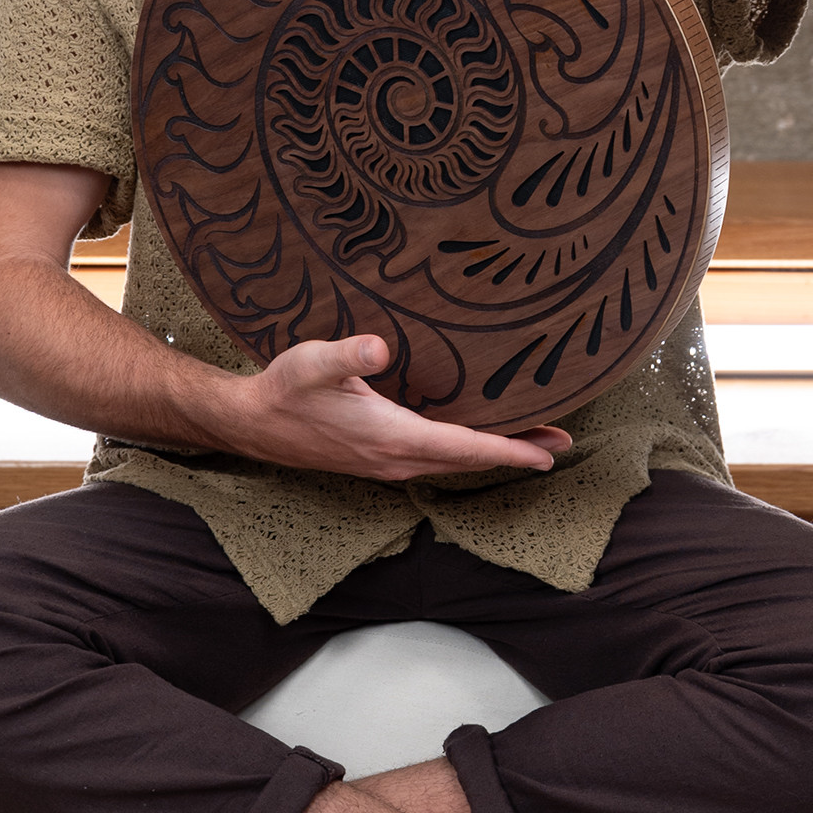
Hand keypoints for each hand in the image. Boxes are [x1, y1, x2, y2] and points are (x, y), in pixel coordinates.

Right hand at [222, 335, 570, 481]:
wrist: (252, 424)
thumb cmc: (282, 390)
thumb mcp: (312, 363)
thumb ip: (347, 355)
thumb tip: (379, 348)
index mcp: (392, 437)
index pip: (465, 447)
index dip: (511, 449)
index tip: (550, 452)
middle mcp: (396, 460)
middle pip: (470, 459)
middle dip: (516, 451)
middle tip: (561, 442)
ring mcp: (388, 464)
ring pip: (455, 462)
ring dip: (494, 453)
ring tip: (532, 440)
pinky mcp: (380, 459)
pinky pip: (437, 459)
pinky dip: (467, 451)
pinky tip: (476, 437)